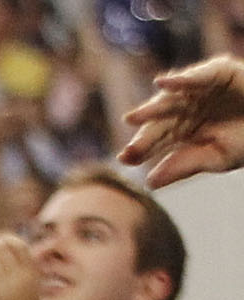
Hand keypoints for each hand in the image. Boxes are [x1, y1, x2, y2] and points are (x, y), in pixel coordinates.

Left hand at [118, 55, 243, 188]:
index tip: (125, 159)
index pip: (155, 142)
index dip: (139, 150)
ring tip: (132, 119)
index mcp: (180, 131)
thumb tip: (150, 183)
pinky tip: (162, 83)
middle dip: (143, 137)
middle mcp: (184, 109)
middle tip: (129, 150)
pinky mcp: (217, 73)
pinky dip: (181, 80)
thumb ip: (186, 165)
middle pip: (158, 123)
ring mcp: (197, 91)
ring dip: (152, 109)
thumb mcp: (218, 157)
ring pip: (170, 100)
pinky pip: (196, 76)